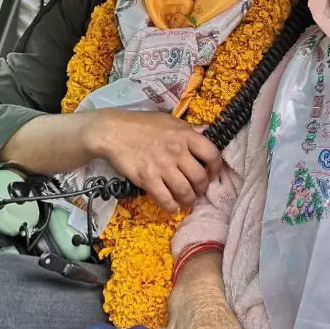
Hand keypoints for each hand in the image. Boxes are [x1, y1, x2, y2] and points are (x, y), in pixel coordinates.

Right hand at [87, 110, 222, 210]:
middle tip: (199, 190)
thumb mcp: (169, 121)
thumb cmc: (142, 124)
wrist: (113, 131)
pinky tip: (173, 207)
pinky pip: (165, 199)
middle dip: (202, 187)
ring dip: (190, 200)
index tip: (212, 173)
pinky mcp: (147, 179)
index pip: (212, 154)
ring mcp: (162, 166)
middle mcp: (177, 151)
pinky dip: (172, 207)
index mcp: (185, 135)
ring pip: (185, 191)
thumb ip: (189, 129)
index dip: (216, 167)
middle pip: (200, 177)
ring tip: (188, 201)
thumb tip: (206, 132)